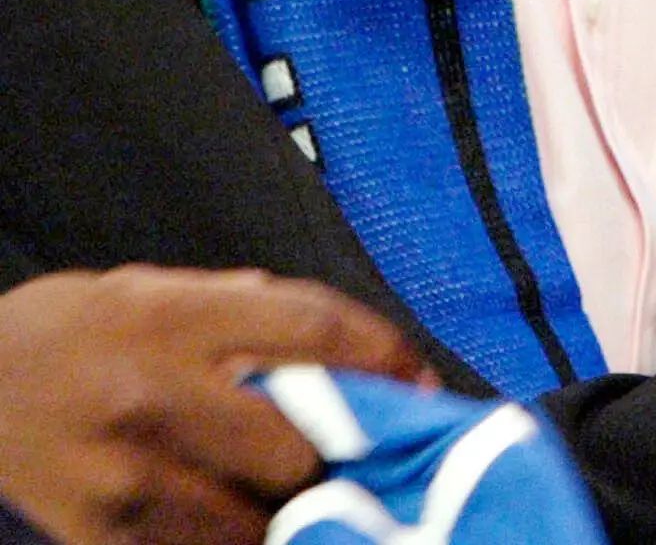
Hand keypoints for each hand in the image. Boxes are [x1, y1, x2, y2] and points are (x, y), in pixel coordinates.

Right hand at [0, 266, 427, 544]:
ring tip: (311, 502)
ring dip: (289, 516)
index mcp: (177, 316)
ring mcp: (123, 476)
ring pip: (249, 520)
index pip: (313, 327)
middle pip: (291, 444)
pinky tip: (244, 526)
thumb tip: (344, 344)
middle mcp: (152, 393)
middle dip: (337, 458)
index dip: (383, 355)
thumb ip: (247, 308)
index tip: (419, 382)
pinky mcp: (98, 537)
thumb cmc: (82, 327)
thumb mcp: (161, 288)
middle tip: (367, 460)